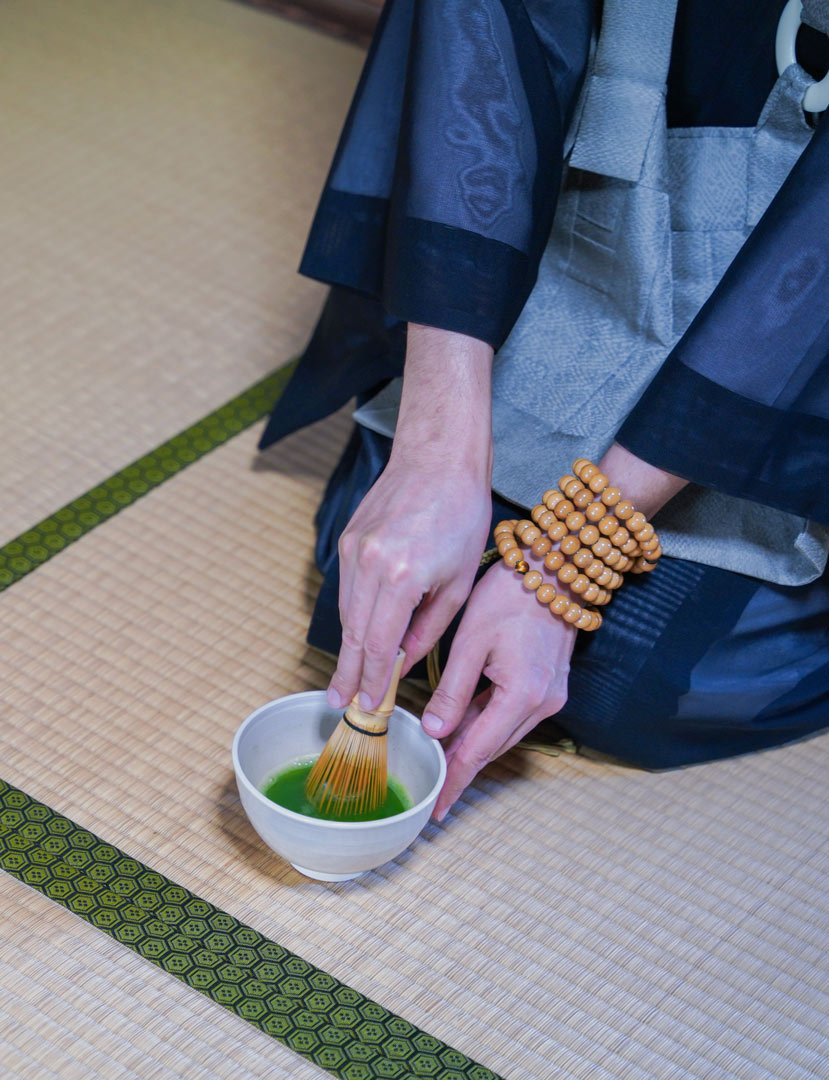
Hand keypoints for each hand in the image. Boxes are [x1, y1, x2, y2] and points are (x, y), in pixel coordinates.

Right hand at [330, 453, 491, 709]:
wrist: (440, 458)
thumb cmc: (462, 515)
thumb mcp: (458, 582)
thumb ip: (428, 629)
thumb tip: (403, 663)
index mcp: (402, 577)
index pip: (378, 644)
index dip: (371, 680)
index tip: (367, 705)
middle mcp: (369, 564)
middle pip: (353, 633)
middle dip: (348, 673)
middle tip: (341, 703)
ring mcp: (353, 549)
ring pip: (346, 612)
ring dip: (348, 646)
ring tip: (347, 679)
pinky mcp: (348, 538)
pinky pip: (347, 589)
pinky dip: (353, 615)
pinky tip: (358, 635)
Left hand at [422, 559, 575, 819]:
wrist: (554, 570)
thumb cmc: (509, 597)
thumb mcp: (469, 643)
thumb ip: (451, 691)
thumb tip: (434, 731)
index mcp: (522, 695)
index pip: (479, 751)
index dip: (454, 780)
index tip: (436, 807)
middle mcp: (543, 703)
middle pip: (493, 747)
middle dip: (461, 767)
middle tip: (431, 786)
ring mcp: (551, 695)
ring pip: (502, 733)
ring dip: (472, 744)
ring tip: (439, 758)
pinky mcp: (550, 685)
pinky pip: (512, 714)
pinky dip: (486, 722)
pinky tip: (462, 724)